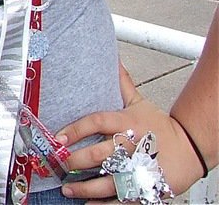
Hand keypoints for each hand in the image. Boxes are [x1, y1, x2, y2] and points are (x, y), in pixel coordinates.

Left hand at [56, 63, 201, 201]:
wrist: (191, 148)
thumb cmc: (161, 126)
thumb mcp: (140, 103)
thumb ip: (122, 83)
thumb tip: (112, 59)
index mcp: (128, 123)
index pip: (97, 123)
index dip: (75, 130)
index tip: (58, 137)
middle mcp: (132, 146)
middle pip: (99, 154)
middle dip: (75, 160)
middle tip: (59, 163)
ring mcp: (139, 169)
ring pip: (109, 181)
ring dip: (84, 186)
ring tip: (67, 188)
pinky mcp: (147, 188)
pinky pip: (123, 199)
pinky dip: (104, 204)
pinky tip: (88, 203)